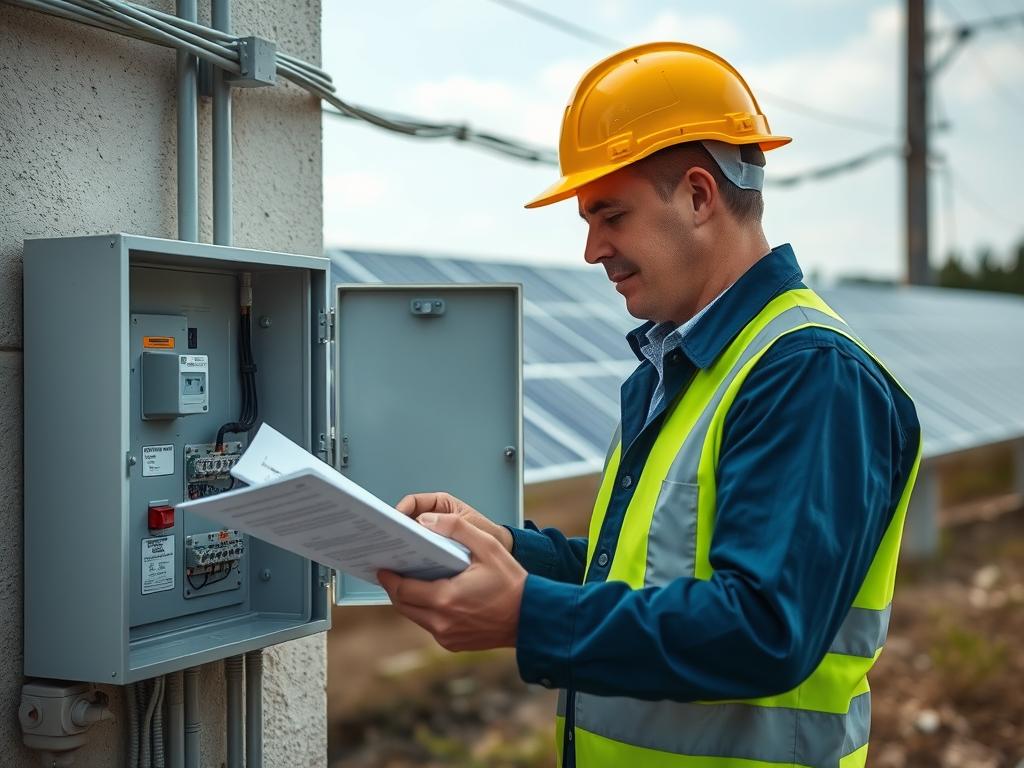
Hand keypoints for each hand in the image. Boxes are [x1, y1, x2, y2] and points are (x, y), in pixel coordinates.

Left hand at [378, 514, 526, 651]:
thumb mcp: (487, 546)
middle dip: (395, 588)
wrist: (533, 618)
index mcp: (445, 598)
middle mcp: (441, 622)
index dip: (389, 578)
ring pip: (416, 617)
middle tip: (392, 571)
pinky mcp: (454, 644)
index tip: (382, 566)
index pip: (402, 589)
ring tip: (410, 581)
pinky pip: (431, 626)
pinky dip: (427, 612)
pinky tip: (434, 596)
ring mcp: (447, 636)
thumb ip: (456, 528)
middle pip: (404, 605)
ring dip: (410, 600)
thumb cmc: (512, 582)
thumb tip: (425, 521)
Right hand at [396, 492, 513, 552]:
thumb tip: (422, 523)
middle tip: (388, 540)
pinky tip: (407, 567)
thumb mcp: (469, 526)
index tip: (394, 522)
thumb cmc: (488, 533)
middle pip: (407, 519)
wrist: (502, 550)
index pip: (413, 502)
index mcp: (441, 504)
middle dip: (397, 529)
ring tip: (393, 555)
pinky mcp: (433, 548)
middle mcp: (434, 517)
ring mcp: (433, 533)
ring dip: (402, 544)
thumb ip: (450, 523)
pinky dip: (411, 556)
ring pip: (410, 536)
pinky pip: (417, 549)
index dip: (400, 511)